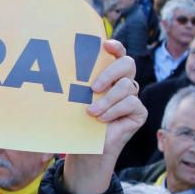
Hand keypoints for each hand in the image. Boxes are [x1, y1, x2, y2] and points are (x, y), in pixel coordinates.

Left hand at [64, 39, 145, 193]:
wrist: (86, 149)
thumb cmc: (77, 121)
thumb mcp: (75, 99)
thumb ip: (77, 83)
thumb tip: (56, 66)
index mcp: (108, 74)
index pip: (118, 53)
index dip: (115, 47)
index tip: (105, 44)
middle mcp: (123, 82)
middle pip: (127, 64)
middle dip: (110, 73)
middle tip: (93, 87)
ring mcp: (133, 97)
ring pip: (127, 86)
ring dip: (107, 99)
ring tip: (91, 111)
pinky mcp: (139, 112)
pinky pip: (131, 103)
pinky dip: (114, 111)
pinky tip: (102, 120)